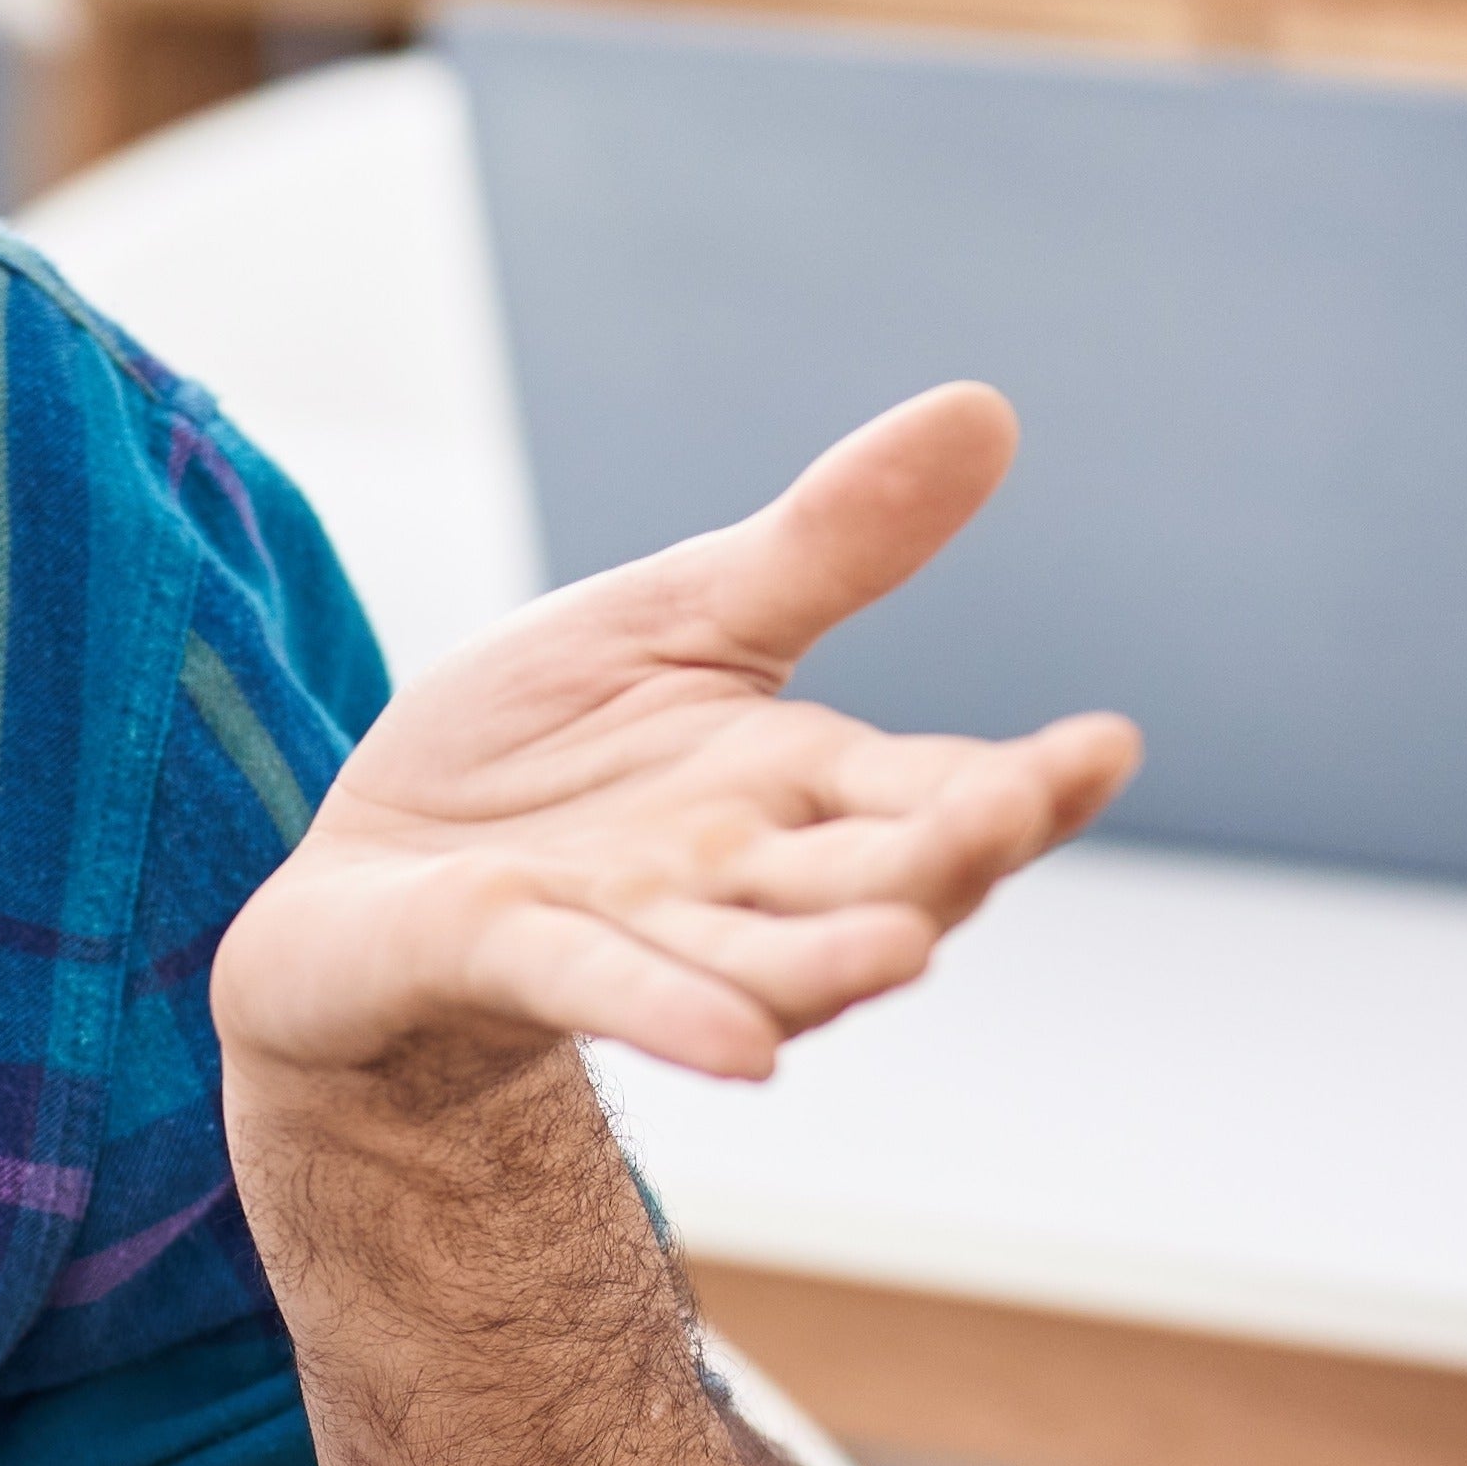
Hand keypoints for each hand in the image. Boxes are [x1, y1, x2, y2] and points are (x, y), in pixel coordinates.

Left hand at [212, 386, 1134, 1110]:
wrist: (362, 876)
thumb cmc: (534, 762)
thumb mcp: (679, 619)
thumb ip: (827, 545)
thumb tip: (988, 411)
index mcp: (794, 790)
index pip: (935, 792)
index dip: (1025, 784)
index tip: (1104, 747)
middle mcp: (737, 881)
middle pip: (872, 879)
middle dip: (946, 856)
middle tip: (1015, 810)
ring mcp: (632, 935)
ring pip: (759, 958)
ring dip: (830, 959)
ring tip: (909, 948)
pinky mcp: (511, 961)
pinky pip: (603, 993)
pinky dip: (674, 1015)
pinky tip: (747, 1054)